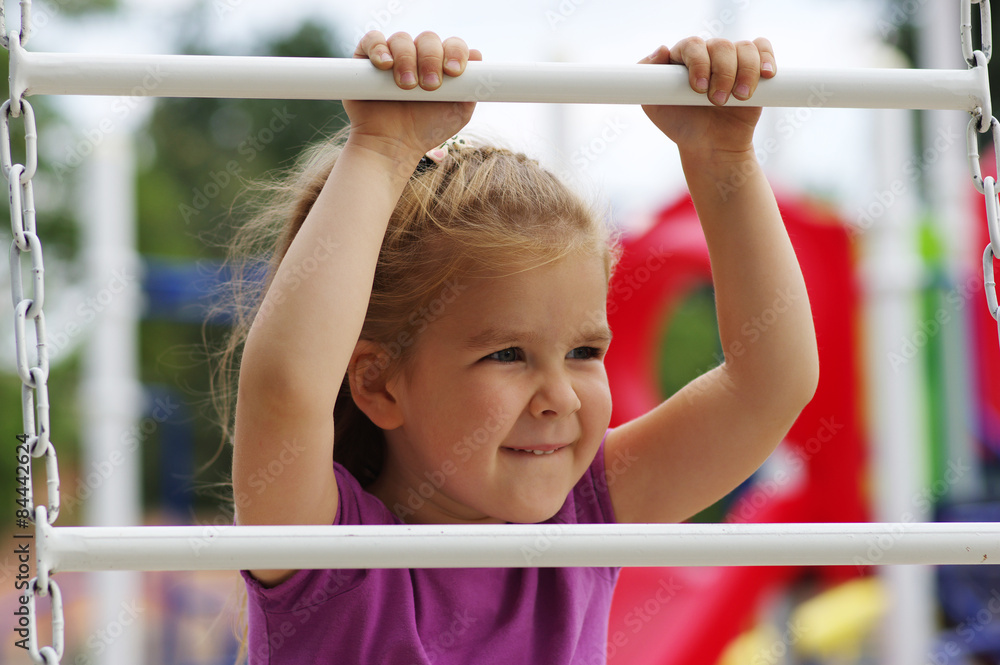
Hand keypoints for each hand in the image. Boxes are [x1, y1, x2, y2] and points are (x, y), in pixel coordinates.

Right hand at [347, 31, 481, 164]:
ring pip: (402, 39)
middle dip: (431, 59)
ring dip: (407, 59)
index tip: (454, 72)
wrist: (392, 146)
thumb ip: (471, 87)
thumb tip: (477, 54)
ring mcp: (392, 57)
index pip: (452, 45)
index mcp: (440, 65)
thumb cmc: (425, 130)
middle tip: (430, 86)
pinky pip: (372, 40)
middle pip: (428, 39)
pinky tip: (386, 65)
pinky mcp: (365, 60)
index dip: (455, 52)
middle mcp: (416, 57)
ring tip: (406, 86)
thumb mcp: (458, 112)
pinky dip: (379, 48)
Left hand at [640, 37, 774, 158]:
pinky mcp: (754, 69)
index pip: (692, 45)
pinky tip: (766, 75)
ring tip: (740, 97)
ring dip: (745, 72)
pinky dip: (766, 58)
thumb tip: (662, 49)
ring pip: (744, 48)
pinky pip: (763, 49)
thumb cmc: (682, 126)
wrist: (711, 146)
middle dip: (721, 74)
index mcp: (683, 59)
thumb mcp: (655, 108)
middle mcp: (709, 55)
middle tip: (716, 102)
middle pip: (721, 46)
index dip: (698, 63)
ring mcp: (732, 60)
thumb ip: (647, 80)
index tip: (698, 88)